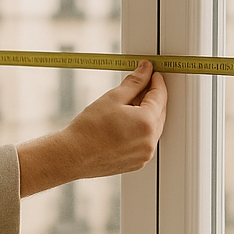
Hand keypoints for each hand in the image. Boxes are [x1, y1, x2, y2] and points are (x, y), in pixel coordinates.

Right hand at [16, 61, 167, 196]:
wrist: (73, 156)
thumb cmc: (88, 130)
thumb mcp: (112, 98)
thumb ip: (134, 82)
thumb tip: (145, 70)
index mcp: (146, 123)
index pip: (160, 96)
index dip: (157, 82)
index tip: (152, 74)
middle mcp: (149, 141)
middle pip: (160, 112)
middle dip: (153, 98)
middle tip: (139, 87)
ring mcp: (144, 154)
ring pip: (153, 128)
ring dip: (146, 115)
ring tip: (127, 106)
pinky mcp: (137, 163)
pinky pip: (145, 141)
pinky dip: (140, 130)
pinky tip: (124, 124)